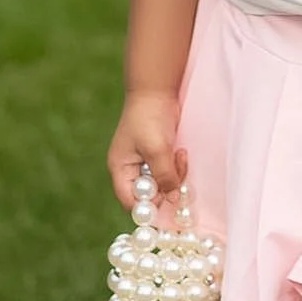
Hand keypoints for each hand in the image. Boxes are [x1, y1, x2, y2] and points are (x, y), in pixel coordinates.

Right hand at [108, 90, 188, 210]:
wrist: (158, 91)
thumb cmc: (149, 117)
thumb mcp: (157, 149)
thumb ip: (164, 176)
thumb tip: (172, 200)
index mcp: (120, 169)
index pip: (131, 201)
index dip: (148, 209)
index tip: (168, 208)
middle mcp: (131, 170)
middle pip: (149, 195)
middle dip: (166, 190)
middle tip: (179, 178)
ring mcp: (145, 163)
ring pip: (162, 185)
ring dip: (175, 175)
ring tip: (179, 155)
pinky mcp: (159, 157)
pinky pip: (170, 172)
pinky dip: (177, 167)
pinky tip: (181, 152)